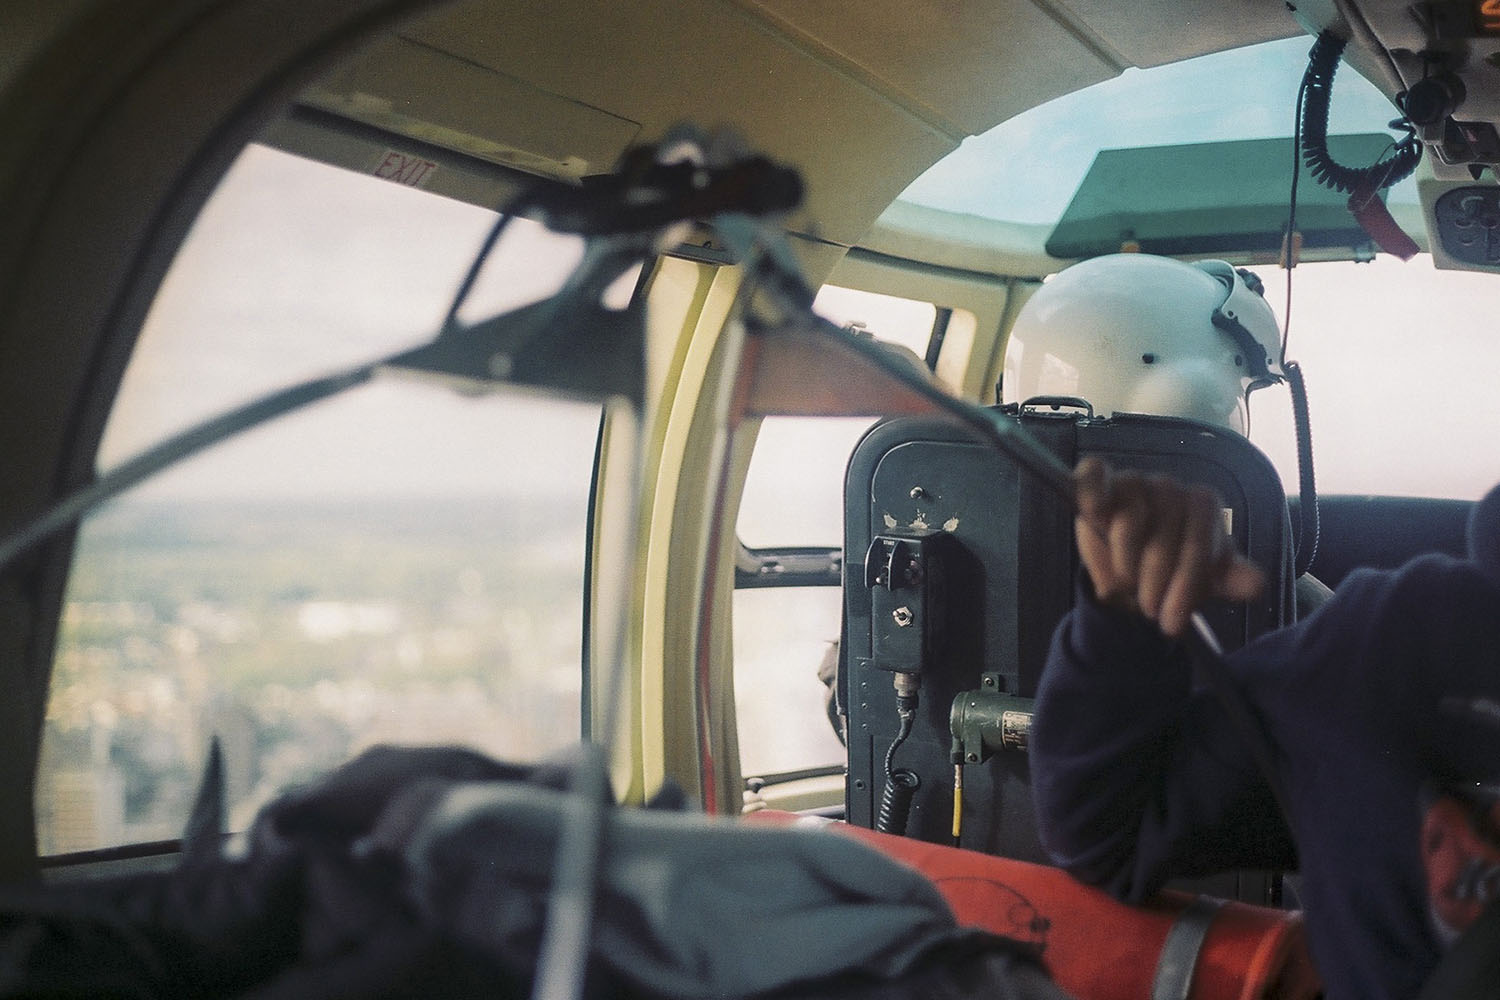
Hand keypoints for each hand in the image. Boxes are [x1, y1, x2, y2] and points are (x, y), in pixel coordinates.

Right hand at [1073, 457, 1266, 636]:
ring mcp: (1134, 481)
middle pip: (1164, 535)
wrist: (1133, 570)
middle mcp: (1170, 488)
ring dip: (1125, 559)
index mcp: (1203, 505)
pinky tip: (1095, 511)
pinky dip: (1092, 490)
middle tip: (1150, 609)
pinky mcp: (1099, 480)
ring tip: (1127, 582)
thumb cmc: (1174, 570)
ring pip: (1128, 517)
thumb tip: (1255, 584)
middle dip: (1157, 580)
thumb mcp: (1208, 581)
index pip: (1198, 542)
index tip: (1173, 621)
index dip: (1185, 584)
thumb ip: (1232, 579)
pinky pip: (1094, 474)